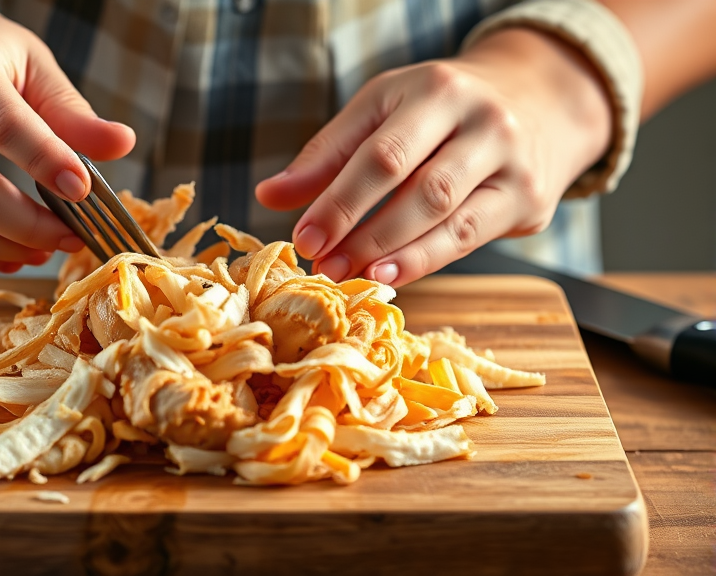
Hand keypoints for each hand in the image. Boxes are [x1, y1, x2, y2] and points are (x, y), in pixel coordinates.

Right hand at [0, 0, 133, 270]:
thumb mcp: (29, 62)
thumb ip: (71, 110)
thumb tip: (123, 145)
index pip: (7, 128)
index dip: (48, 166)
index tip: (85, 194)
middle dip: (34, 228)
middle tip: (73, 237)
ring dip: (10, 249)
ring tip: (46, 248)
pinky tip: (11, 252)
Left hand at [256, 28, 611, 285]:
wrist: (538, 99)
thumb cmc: (440, 108)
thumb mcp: (381, 111)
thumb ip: (327, 154)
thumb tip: (268, 195)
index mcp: (435, 90)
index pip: (381, 155)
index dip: (338, 202)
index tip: (304, 238)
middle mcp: (482, 121)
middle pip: (416, 187)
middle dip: (362, 233)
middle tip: (324, 266)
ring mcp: (512, 161)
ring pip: (447, 218)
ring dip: (392, 254)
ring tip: (353, 274)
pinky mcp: (529, 198)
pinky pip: (469, 237)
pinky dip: (425, 260)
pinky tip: (391, 274)